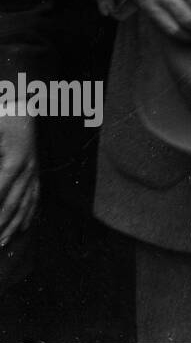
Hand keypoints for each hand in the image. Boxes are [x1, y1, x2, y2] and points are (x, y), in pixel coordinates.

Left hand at [0, 114, 37, 245]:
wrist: (22, 100)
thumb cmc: (3, 114)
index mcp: (15, 160)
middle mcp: (28, 168)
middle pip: (12, 203)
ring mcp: (34, 169)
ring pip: (25, 203)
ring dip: (12, 225)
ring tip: (1, 242)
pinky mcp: (36, 169)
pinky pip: (35, 196)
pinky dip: (28, 214)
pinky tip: (23, 227)